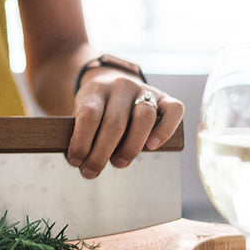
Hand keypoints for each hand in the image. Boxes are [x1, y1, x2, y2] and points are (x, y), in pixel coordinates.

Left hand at [66, 69, 184, 178]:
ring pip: (144, 117)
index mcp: (96, 89)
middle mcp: (121, 86)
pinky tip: (152, 146)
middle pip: (115, 122)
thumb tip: (79, 161)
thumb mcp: (79, 110)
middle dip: (101, 153)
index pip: (89, 115)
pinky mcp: (164, 96)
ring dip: (131, 147)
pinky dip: (165, 130)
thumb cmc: (95, 105)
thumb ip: (79, 130)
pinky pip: (174, 110)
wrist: (109, 78)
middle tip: (92, 171)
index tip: (75, 161)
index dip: (81, 141)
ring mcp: (144, 90)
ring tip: (118, 163)